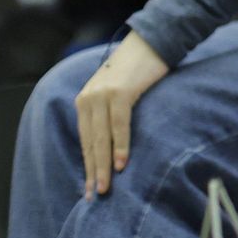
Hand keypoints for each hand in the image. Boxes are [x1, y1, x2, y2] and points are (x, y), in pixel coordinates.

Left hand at [75, 32, 169, 195]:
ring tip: (106, 186)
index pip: (84, 140)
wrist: (152, 42)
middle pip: (89, 142)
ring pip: (101, 137)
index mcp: (84, 101)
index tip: (90, 188)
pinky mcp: (119, 92)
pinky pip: (119, 125)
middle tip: (95, 195)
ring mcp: (102, 95)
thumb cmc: (139, 70)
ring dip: (104, 165)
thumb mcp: (118, 92)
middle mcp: (88, 99)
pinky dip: (120, 145)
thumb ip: (110, 113)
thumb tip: (113, 143)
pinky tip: (122, 162)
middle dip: (93, 171)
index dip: (88, 165)